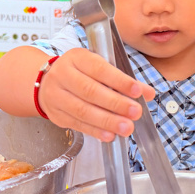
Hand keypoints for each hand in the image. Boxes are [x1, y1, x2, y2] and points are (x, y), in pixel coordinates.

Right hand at [37, 48, 155, 141]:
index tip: (137, 91)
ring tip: (127, 127)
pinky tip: (110, 135)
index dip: (119, 81)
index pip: (99, 68)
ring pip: (83, 110)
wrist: (46, 83)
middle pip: (90, 91)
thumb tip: (148, 93)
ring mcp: (57, 96)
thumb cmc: (80, 73)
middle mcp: (63, 75)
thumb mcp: (99, 67)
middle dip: (116, 103)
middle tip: (135, 112)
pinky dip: (96, 131)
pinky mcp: (57, 115)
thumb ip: (124, 80)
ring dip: (107, 121)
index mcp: (77, 58)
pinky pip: (77, 124)